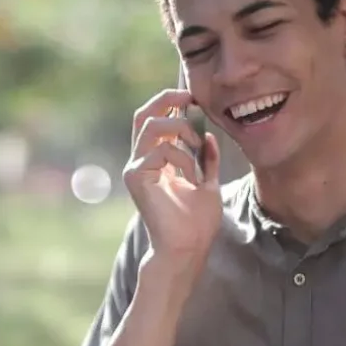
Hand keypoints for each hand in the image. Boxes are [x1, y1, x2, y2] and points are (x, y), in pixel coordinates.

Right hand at [124, 89, 221, 267]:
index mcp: (156, 161)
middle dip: (166, 99)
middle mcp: (141, 161)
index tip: (194, 99)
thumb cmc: (197, 223)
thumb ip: (207, 161)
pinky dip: (181, 157)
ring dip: (180, 129)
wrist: (188, 248)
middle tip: (190, 97)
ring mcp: (136, 169)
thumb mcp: (209, 184)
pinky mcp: (135, 177)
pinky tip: (191, 176)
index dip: (171, 103)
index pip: (155, 121)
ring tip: (197, 146)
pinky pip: (160, 150)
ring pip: (151, 126)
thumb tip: (209, 136)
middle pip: (143, 115)